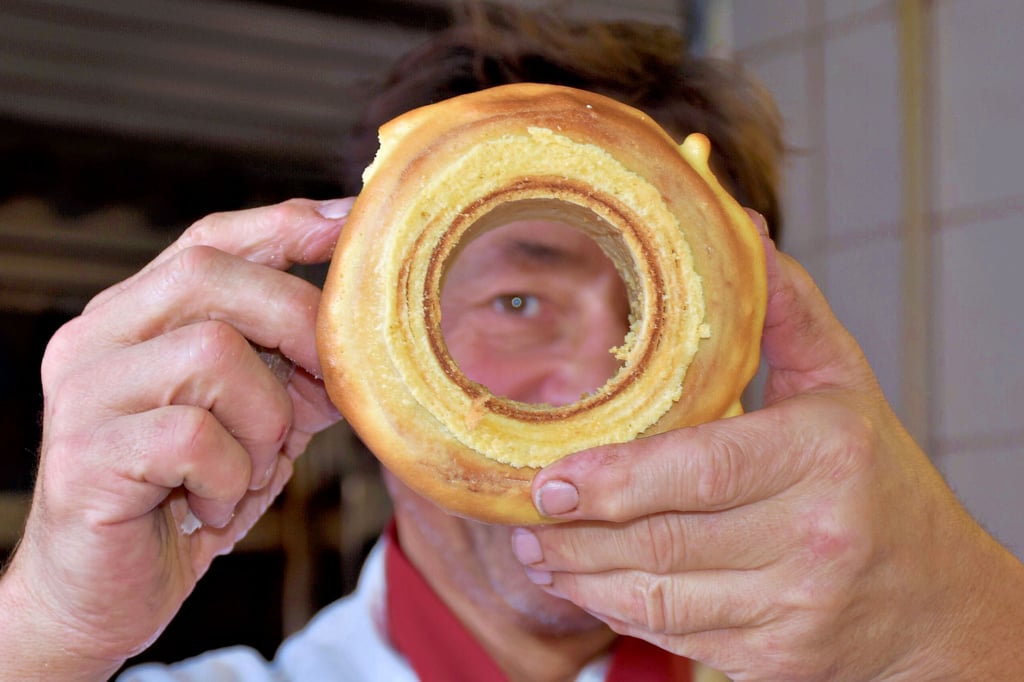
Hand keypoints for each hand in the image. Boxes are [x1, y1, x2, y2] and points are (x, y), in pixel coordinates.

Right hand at [0, 198, 352, 678]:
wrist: (100, 599)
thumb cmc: (181, 501)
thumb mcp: (254, 425)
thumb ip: (291, 374)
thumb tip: (359, 334)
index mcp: (133, 319)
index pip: (207, 242)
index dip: (281, 224)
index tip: (349, 221)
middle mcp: (95, 338)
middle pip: (210, 275)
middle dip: (295, 324)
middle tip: (327, 388)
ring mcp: (82, 393)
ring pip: (212, 353)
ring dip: (263, 422)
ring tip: (249, 470)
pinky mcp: (83, 455)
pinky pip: (194, 437)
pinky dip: (229, 476)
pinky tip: (212, 508)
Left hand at [512, 216, 1023, 679]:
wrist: (935, 603)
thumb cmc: (880, 480)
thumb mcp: (843, 384)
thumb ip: (787, 309)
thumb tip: (741, 227)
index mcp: (825, 455)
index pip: (700, 470)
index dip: (614, 480)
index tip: (551, 479)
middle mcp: (813, 536)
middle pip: (662, 540)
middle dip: (577, 532)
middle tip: (529, 512)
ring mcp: (794, 608)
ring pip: (655, 596)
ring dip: (580, 576)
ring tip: (539, 549)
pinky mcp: (774, 658)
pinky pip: (673, 634)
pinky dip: (617, 610)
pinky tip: (585, 585)